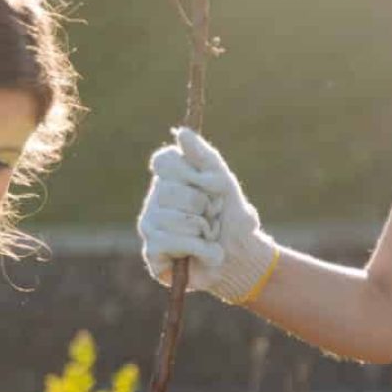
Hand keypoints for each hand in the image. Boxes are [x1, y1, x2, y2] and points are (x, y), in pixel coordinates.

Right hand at [138, 127, 278, 303]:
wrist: (241, 259)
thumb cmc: (231, 219)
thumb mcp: (224, 183)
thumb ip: (204, 156)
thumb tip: (181, 132)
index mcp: (170, 179)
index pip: (164, 161)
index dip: (191, 173)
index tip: (212, 185)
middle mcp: (155, 200)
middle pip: (169, 190)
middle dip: (201, 205)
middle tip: (212, 217)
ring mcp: (150, 226)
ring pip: (171, 218)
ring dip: (203, 230)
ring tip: (209, 238)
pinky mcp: (152, 252)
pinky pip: (168, 241)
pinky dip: (198, 248)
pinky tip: (205, 254)